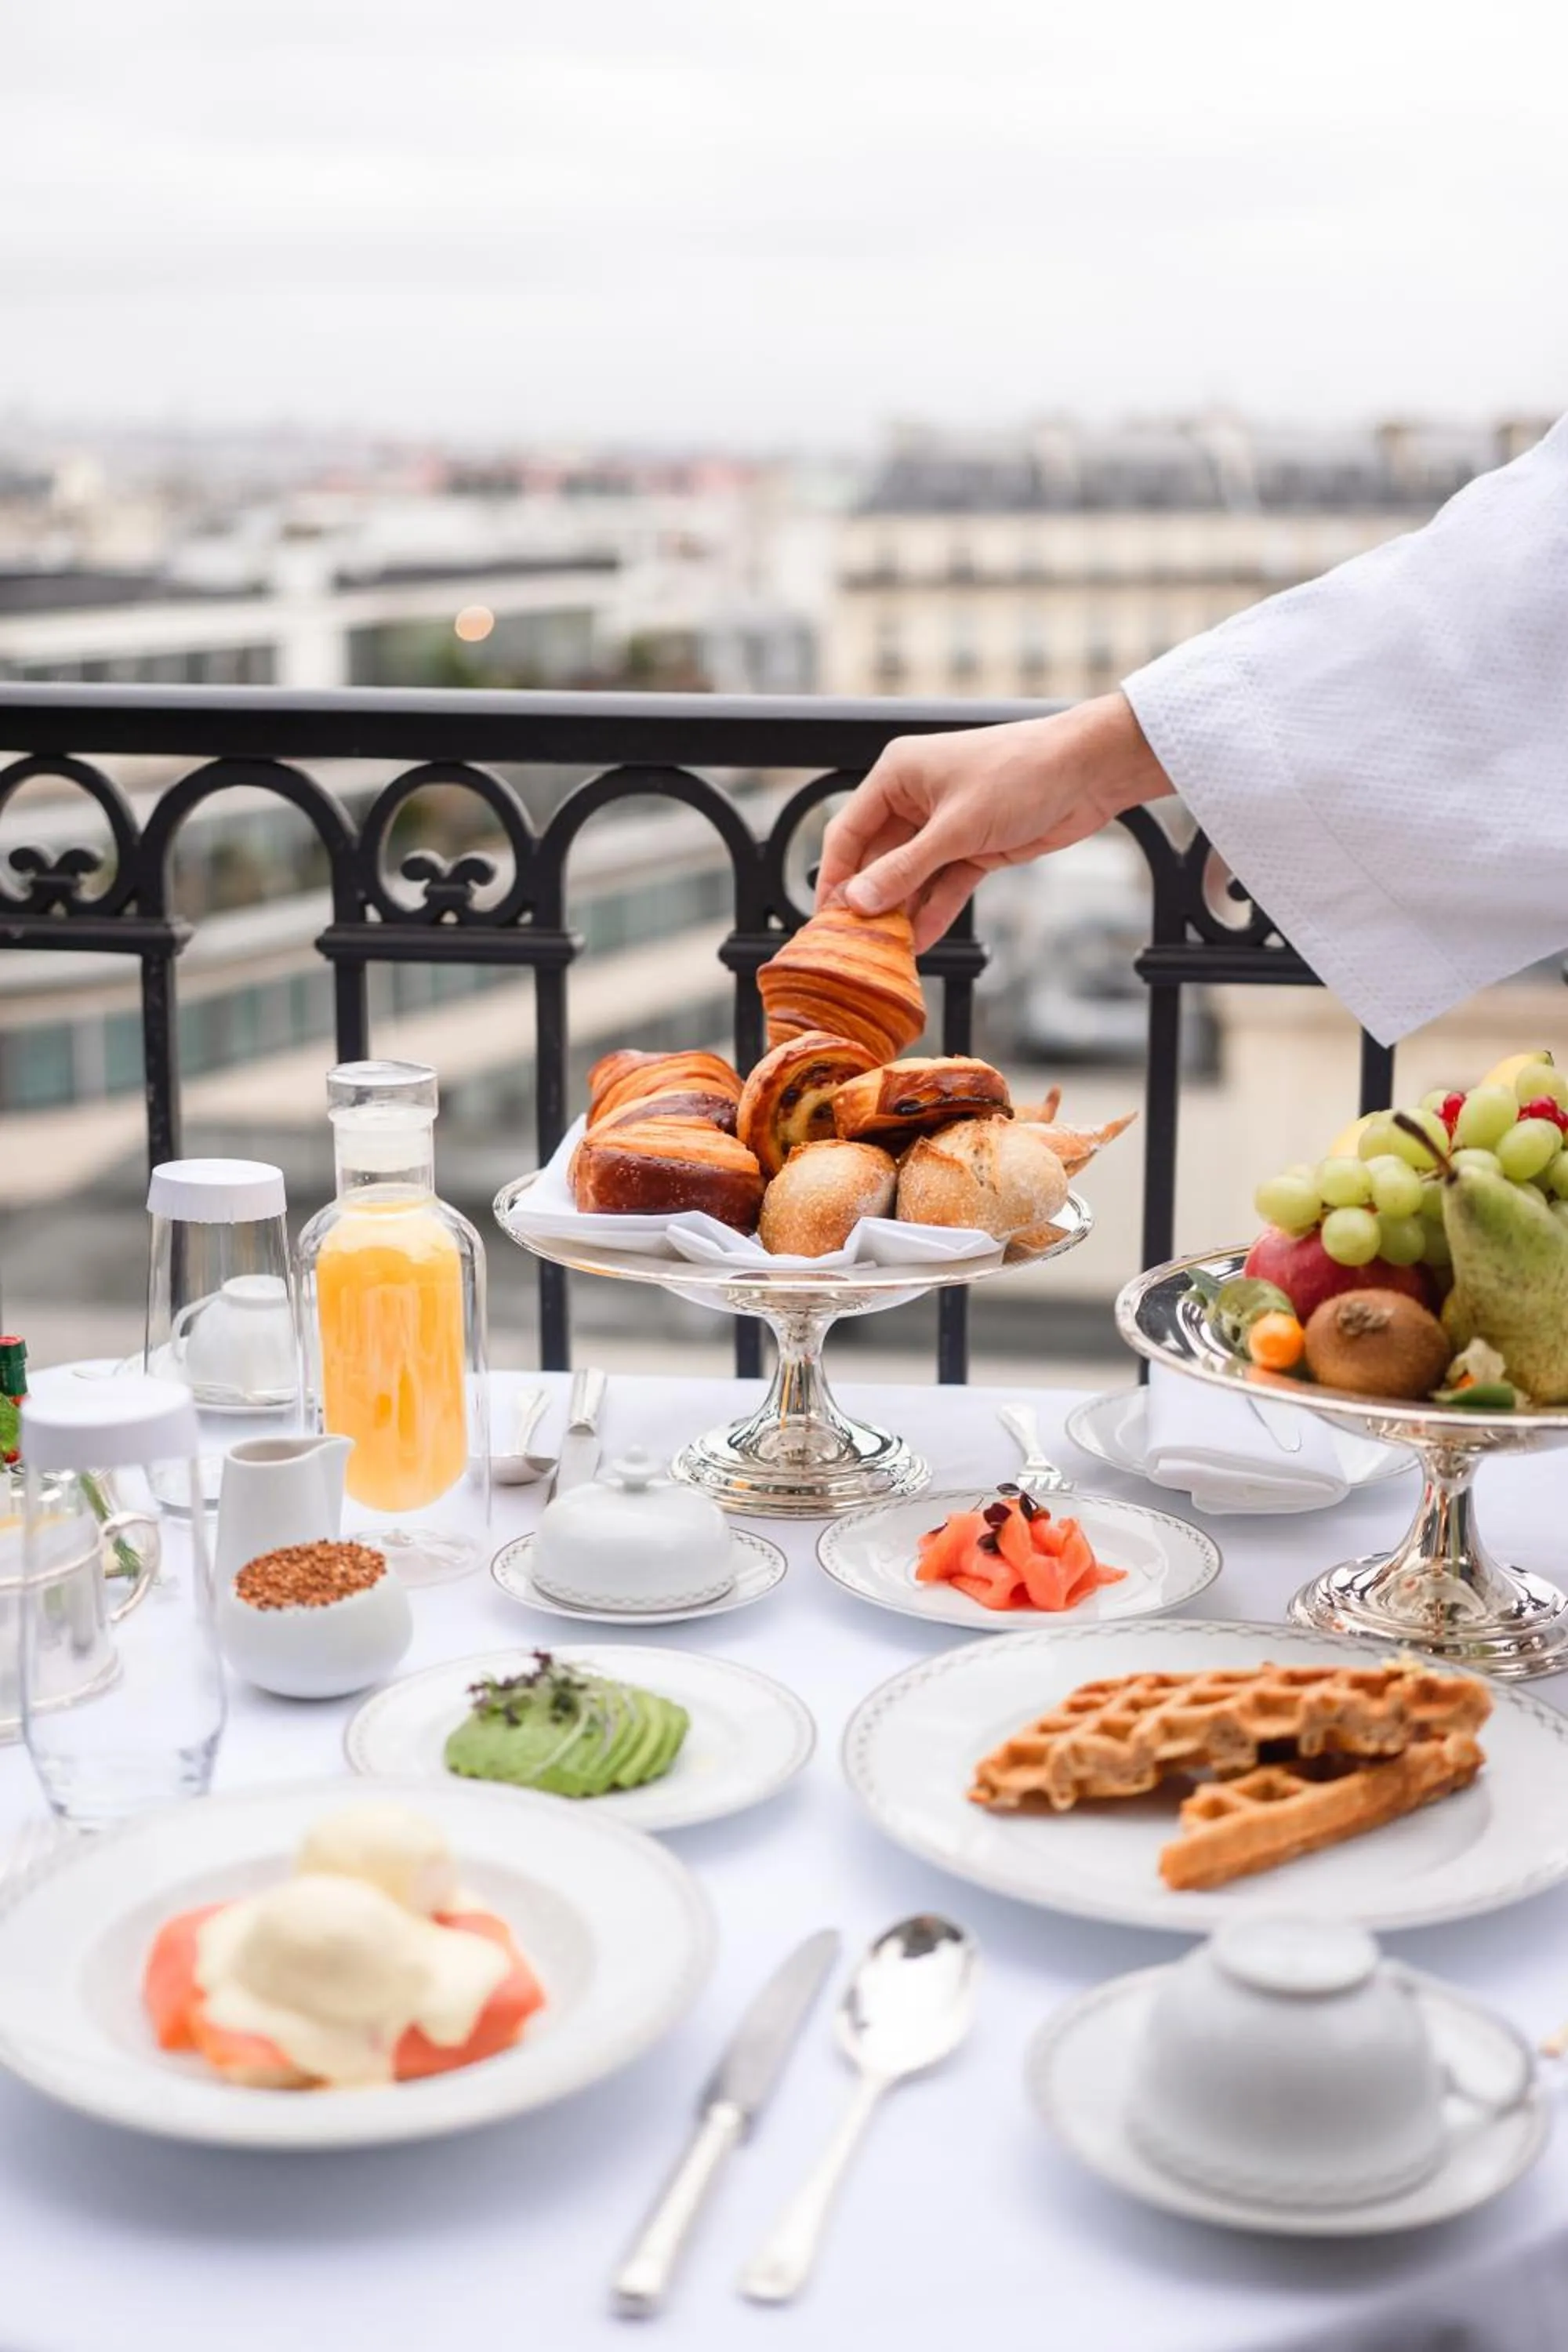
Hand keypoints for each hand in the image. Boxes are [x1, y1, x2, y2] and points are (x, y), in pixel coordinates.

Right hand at [816, 692, 1172, 950]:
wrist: (1087, 772)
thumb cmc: (1021, 774)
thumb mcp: (956, 828)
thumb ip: (905, 868)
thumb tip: (859, 901)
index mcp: (897, 776)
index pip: (848, 831)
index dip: (836, 876)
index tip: (825, 918)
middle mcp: (914, 799)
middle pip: (877, 859)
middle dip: (871, 901)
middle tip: (858, 944)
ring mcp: (945, 827)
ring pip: (911, 877)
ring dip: (903, 912)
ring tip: (888, 952)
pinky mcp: (973, 848)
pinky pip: (943, 886)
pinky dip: (934, 911)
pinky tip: (922, 942)